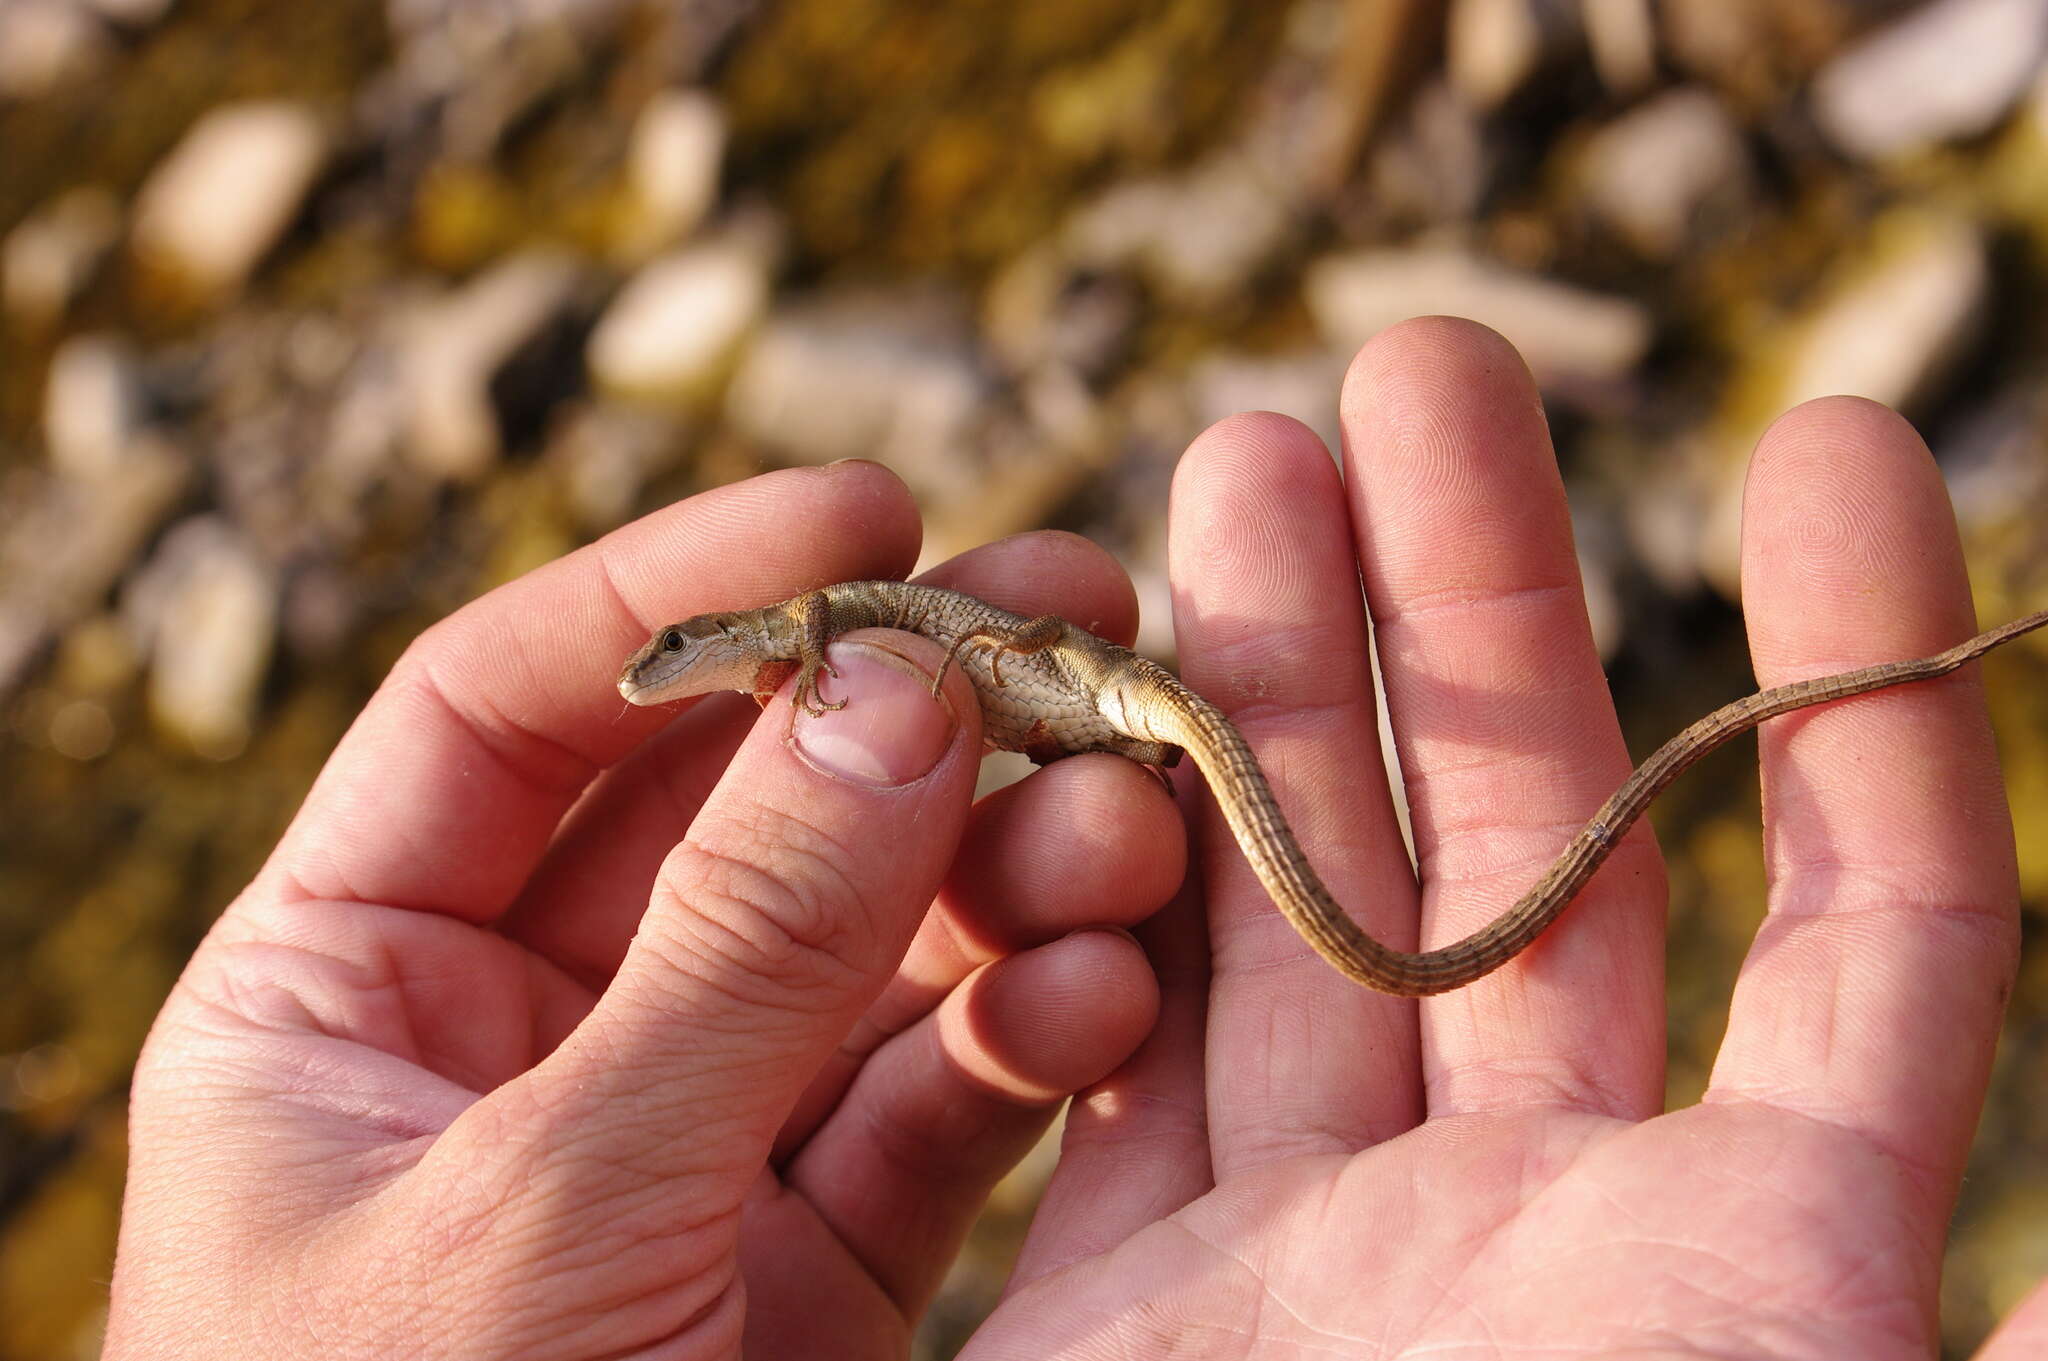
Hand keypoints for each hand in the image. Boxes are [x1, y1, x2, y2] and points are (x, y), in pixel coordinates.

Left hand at [103, 462, 1183, 1358]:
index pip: (512, 708)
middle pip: (725, 807)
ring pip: (858, 944)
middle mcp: (518, 1039)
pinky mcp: (804, 1263)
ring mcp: (677, 1144)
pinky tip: (1098, 986)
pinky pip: (928, 1100)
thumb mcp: (541, 1211)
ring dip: (997, 864)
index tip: (872, 517)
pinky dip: (1021, 1034)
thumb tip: (889, 684)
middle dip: (899, 712)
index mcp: (351, 992)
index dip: (689, 586)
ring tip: (1130, 811)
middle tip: (1082, 618)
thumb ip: (730, 954)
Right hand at [965, 318, 2046, 1358]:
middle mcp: (1532, 1218)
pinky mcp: (1120, 1282)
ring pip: (1296, 896)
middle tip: (1418, 363)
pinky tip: (1085, 732)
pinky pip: (1104, 1036)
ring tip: (1242, 455)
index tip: (1828, 439)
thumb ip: (2015, 1342)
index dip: (1854, 667)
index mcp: (1747, 1247)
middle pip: (1517, 835)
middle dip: (1478, 583)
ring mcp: (1317, 1240)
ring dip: (1270, 673)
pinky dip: (1088, 883)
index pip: (1862, 916)